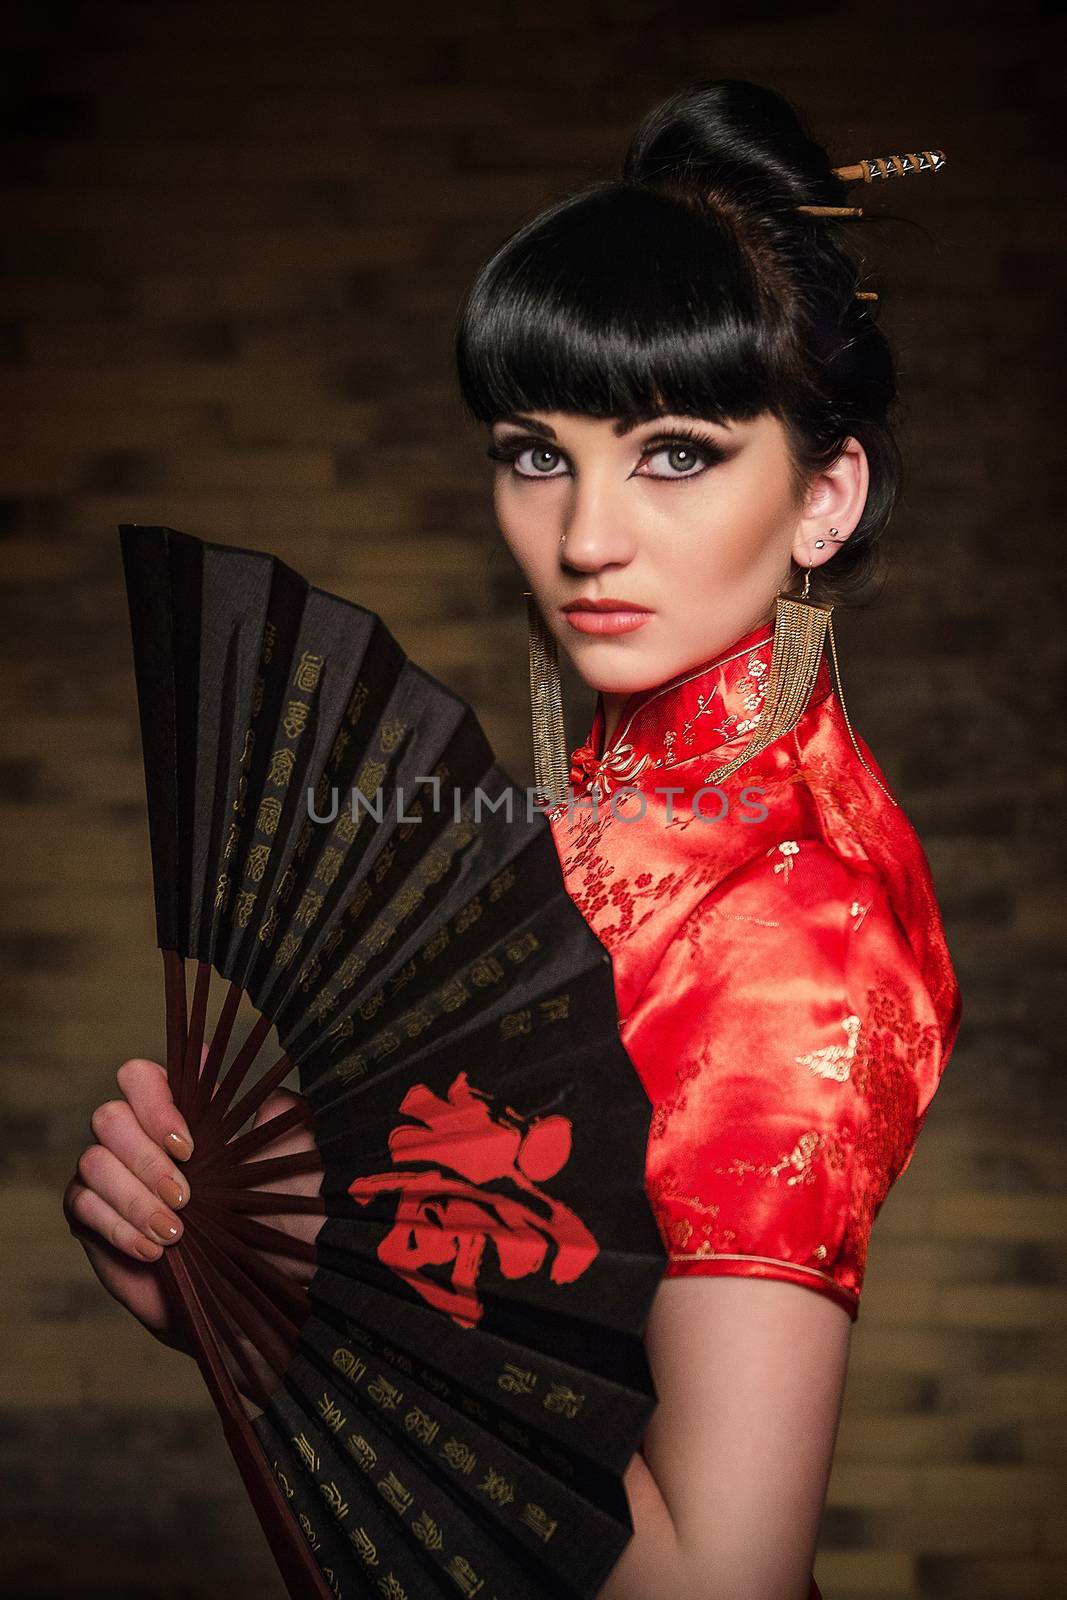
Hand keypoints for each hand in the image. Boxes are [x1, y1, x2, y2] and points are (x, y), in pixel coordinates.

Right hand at [63, 1055, 324, 1390]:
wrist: (273, 1287)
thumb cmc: (287, 1216)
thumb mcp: (295, 1155)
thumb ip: (275, 1113)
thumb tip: (257, 1086)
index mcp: (184, 1114)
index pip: (141, 1077)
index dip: (155, 1103)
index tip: (189, 1144)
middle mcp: (142, 1139)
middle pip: (109, 1118)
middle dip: (146, 1159)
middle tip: (185, 1197)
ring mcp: (113, 1180)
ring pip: (93, 1163)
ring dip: (135, 1199)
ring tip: (175, 1232)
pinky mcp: (95, 1224)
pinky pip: (81, 1207)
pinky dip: (117, 1227)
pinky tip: (153, 1251)